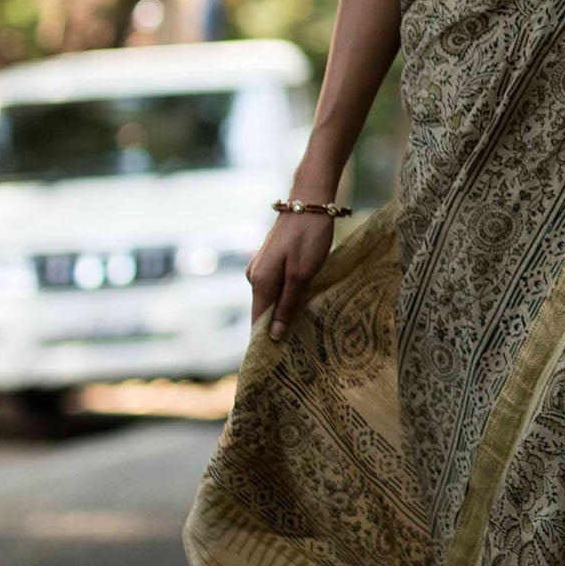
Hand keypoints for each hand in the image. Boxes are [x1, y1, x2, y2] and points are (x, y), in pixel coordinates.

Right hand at [247, 204, 338, 344]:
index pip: (257, 322)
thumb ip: (287, 305)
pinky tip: (299, 305)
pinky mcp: (270, 260)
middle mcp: (254, 276)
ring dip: (282, 313)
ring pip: (270, 300)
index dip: (265, 342)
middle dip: (275, 330)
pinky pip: (274, 287)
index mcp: (260, 282)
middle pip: (263, 312)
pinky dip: (285, 298)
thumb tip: (273, 335)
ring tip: (300, 333)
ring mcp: (260, 267)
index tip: (275, 364)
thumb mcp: (303, 274)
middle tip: (295, 352)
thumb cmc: (309, 237)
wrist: (310, 201)